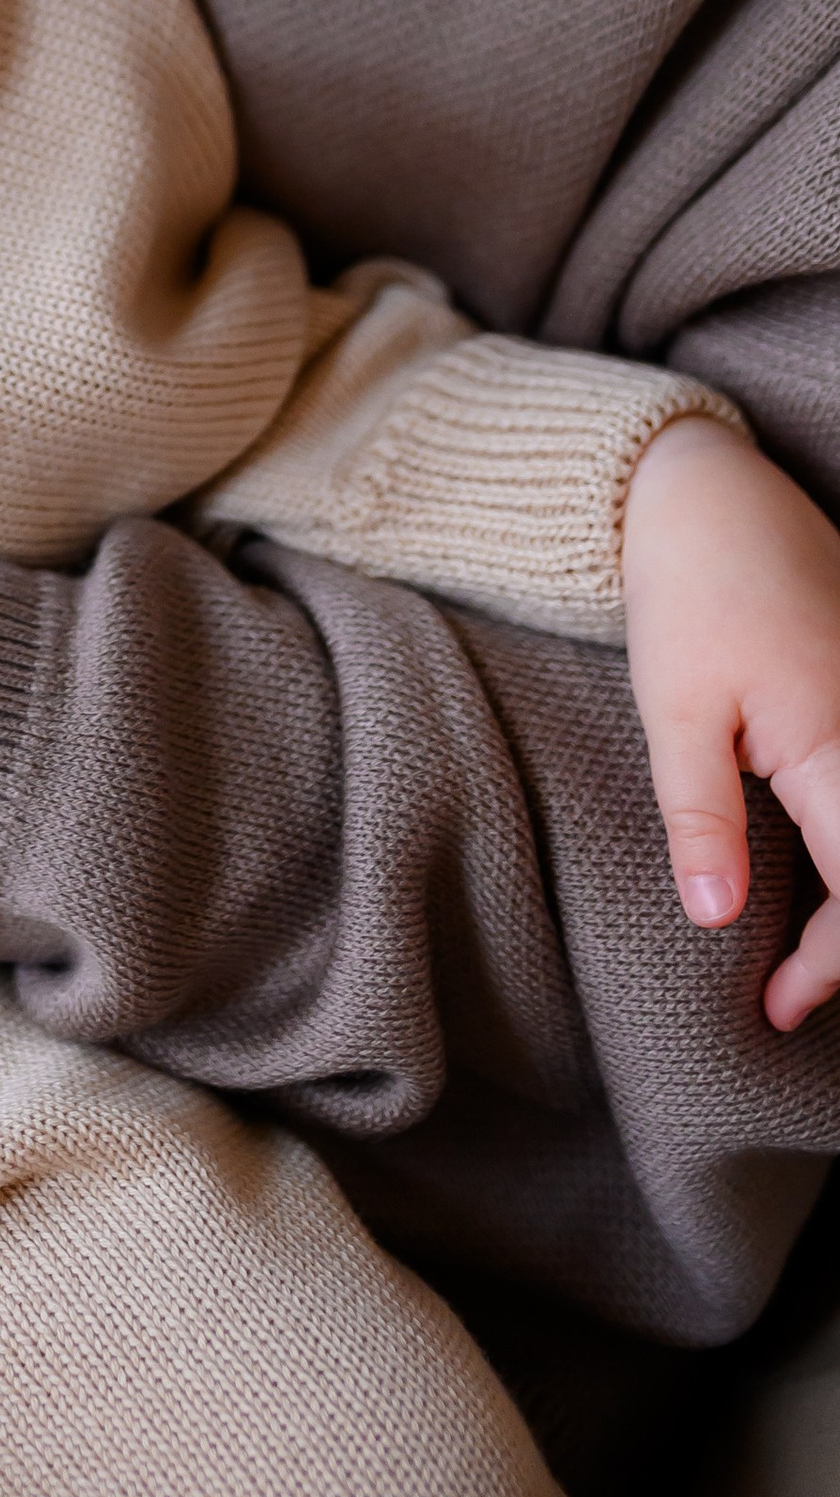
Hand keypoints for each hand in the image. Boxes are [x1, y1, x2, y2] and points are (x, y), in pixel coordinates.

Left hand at [623, 414, 839, 1028]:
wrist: (709, 489)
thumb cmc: (684, 590)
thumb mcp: (674, 708)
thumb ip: (701, 816)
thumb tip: (716, 920)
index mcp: (837, 743)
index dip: (834, 963)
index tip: (782, 1007)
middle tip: (792, 996)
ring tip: (807, 953)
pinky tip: (826, 879)